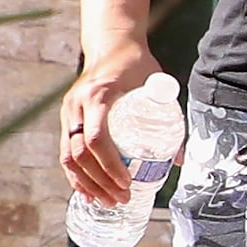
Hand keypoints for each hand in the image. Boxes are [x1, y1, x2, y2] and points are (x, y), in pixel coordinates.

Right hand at [62, 39, 158, 200]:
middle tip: (122, 199)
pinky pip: (65, 152)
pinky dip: (75, 175)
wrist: (111, 44)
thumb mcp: (157, 85)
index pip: (97, 138)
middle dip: (100, 181)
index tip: (127, 182)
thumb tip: (181, 158)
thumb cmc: (137, 65)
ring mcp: (68, 112)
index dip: (110, 165)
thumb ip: (170, 117)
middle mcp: (77, 105)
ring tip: (107, 202)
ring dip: (86, 184)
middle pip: (80, 153)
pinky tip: (87, 192)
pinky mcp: (67, 118)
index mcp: (97, 96)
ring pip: (68, 156)